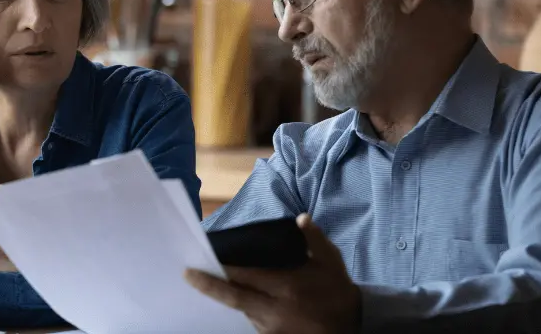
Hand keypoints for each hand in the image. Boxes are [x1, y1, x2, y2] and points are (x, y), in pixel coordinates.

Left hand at [185, 214, 360, 333]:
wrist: (352, 326)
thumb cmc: (337, 290)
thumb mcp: (330, 261)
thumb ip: (314, 239)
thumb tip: (301, 217)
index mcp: (286, 286)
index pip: (245, 277)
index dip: (222, 270)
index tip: (202, 262)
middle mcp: (275, 309)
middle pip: (233, 298)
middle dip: (208, 286)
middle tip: (188, 275)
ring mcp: (272, 328)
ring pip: (241, 311)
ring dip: (226, 299)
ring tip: (208, 283)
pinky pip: (251, 324)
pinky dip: (242, 311)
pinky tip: (231, 300)